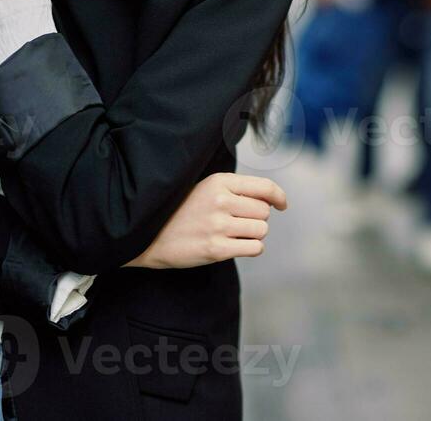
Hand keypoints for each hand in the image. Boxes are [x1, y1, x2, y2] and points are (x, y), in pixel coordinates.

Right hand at [124, 172, 287, 269]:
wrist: (148, 236)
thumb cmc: (181, 211)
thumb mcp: (206, 189)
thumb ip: (236, 190)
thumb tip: (272, 199)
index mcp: (219, 182)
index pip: (264, 187)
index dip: (278, 196)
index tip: (282, 204)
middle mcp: (221, 201)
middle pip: (264, 212)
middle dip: (256, 218)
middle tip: (237, 222)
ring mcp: (218, 226)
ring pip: (261, 231)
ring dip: (252, 235)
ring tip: (232, 234)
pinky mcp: (216, 249)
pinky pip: (254, 248)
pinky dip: (250, 249)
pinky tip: (234, 246)